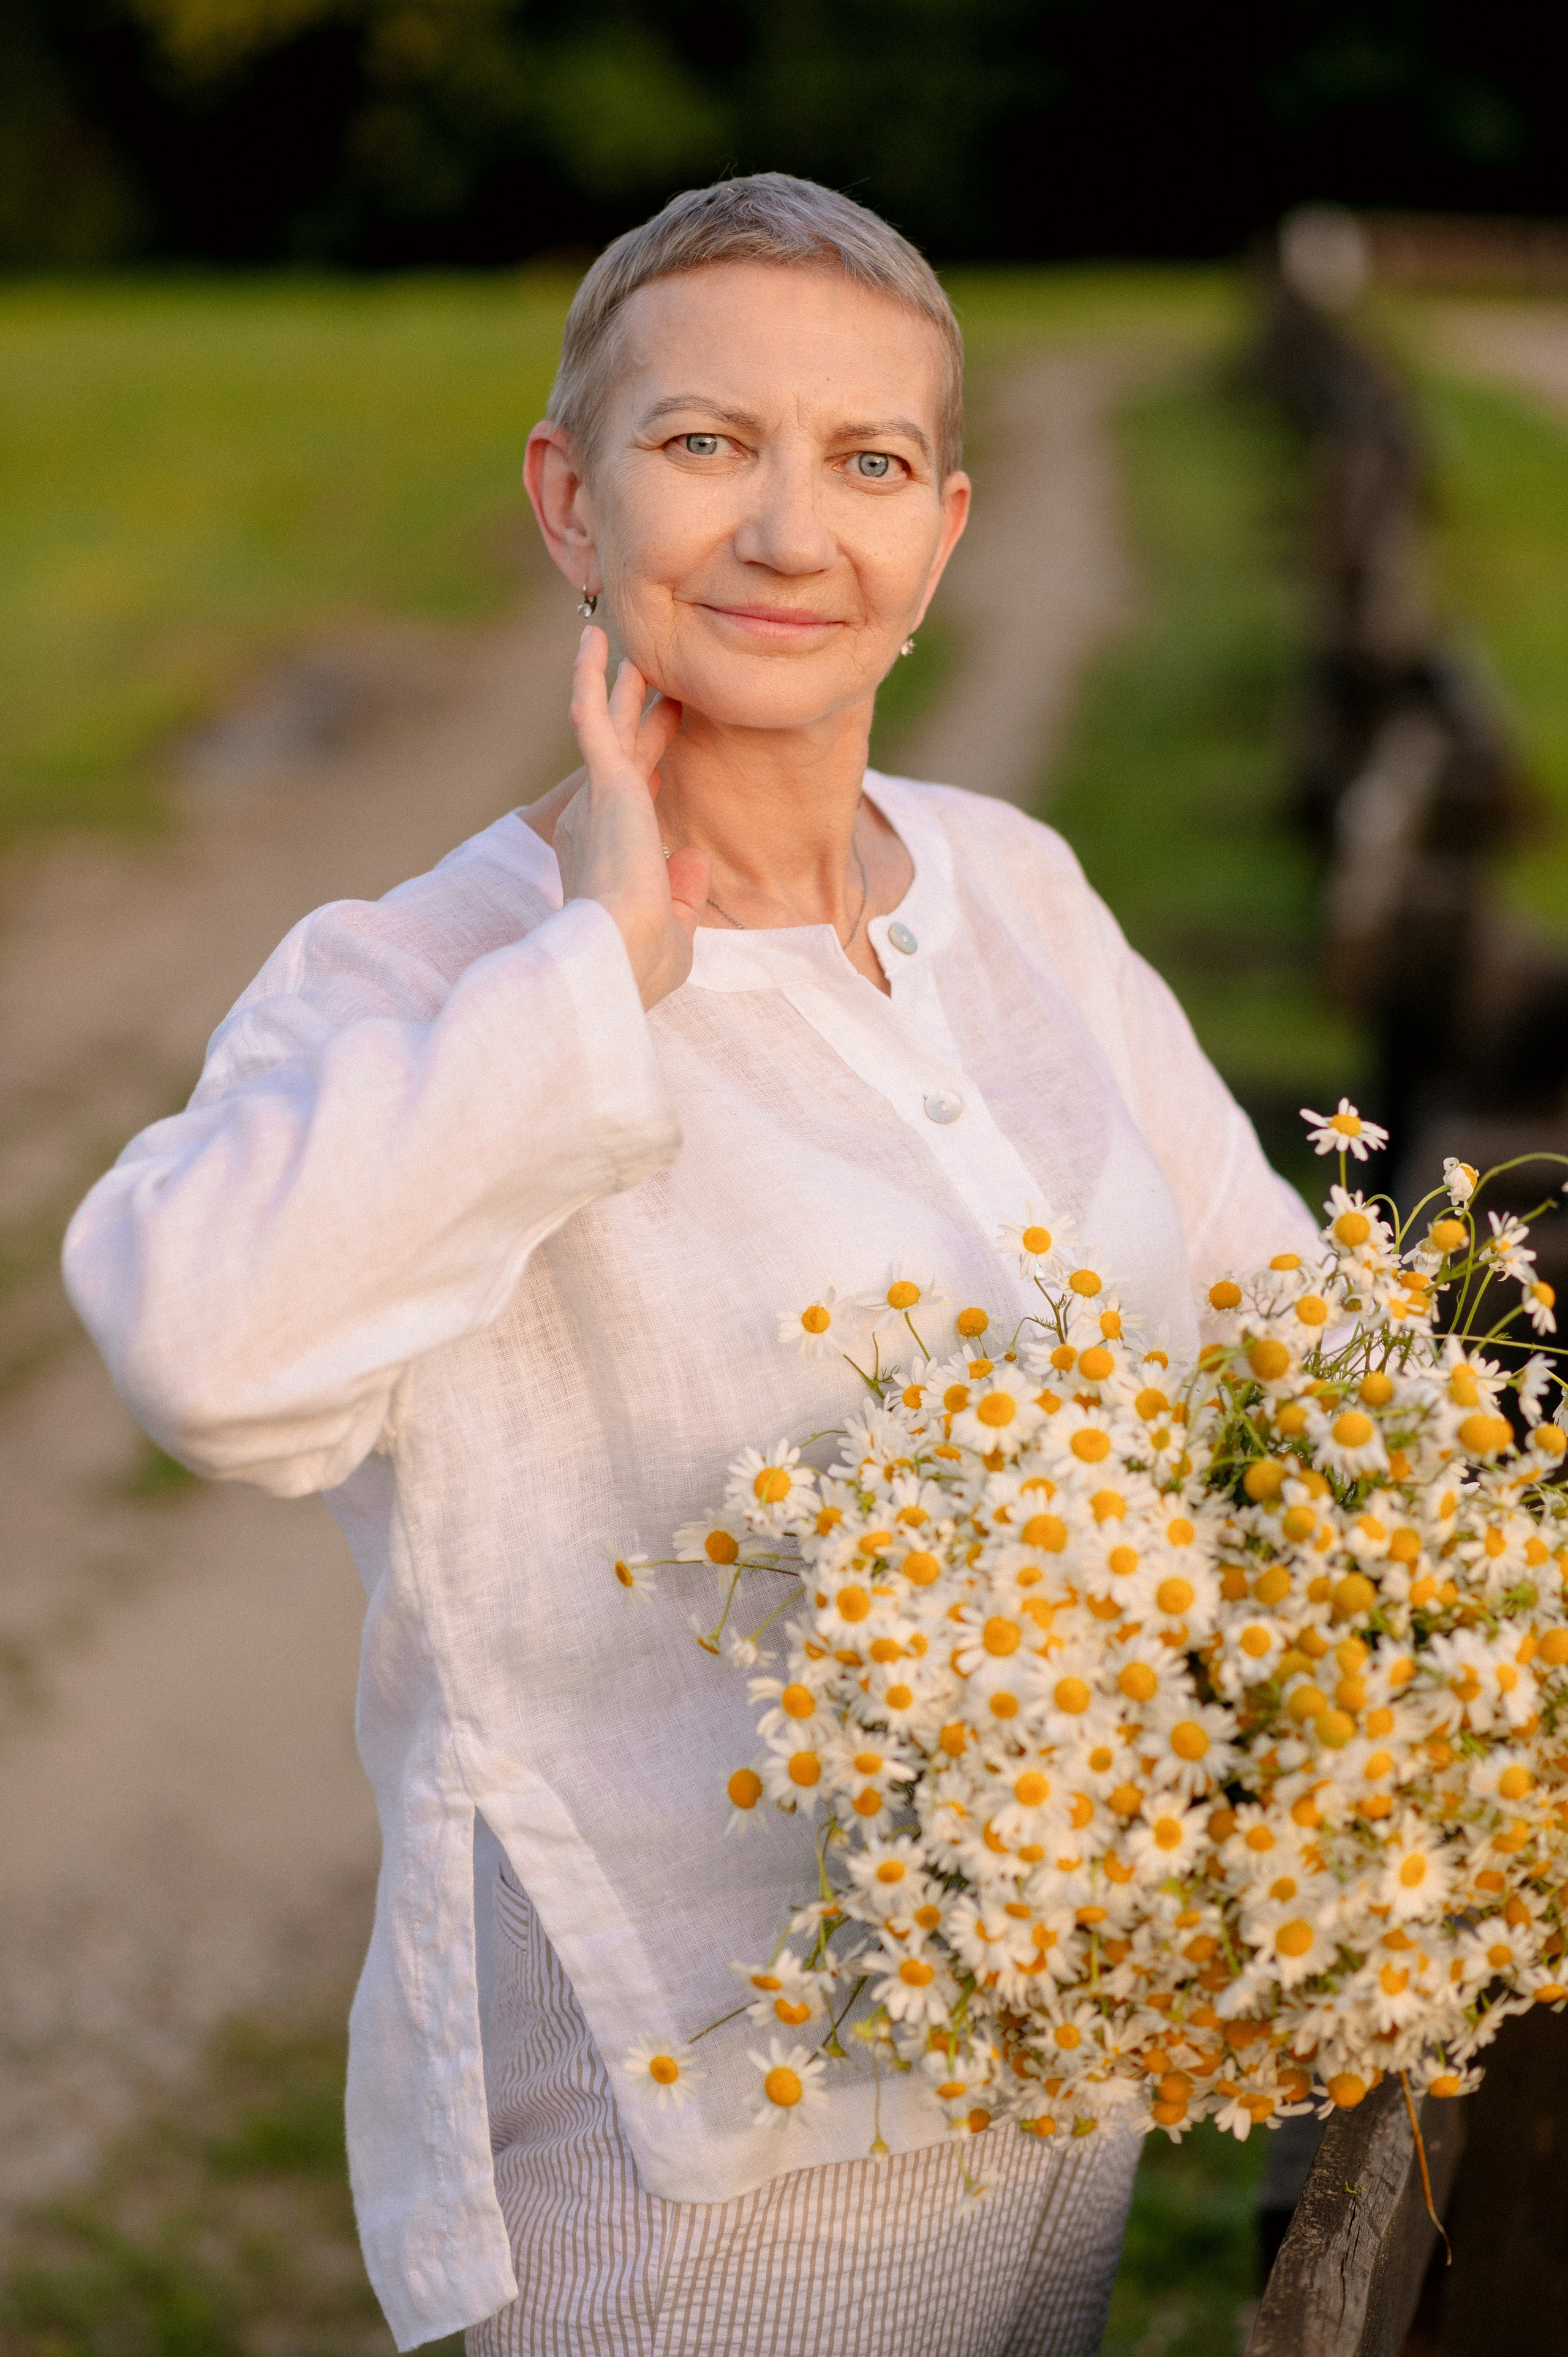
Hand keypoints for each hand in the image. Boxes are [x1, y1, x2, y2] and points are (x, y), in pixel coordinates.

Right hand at [553, 627, 707, 1008]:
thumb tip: (696, 860)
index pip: (629, 805)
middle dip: (638, 720)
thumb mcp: (674, 927)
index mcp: (604, 858)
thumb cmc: (641, 961)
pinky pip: (591, 715)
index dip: (646, 774)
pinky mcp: (604, 781)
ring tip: (626, 649)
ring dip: (616, 689)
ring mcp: (596, 798)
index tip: (660, 755)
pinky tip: (594, 643)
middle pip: (621, 756)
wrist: (617, 956)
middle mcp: (592, 822)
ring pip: (608, 727)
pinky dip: (591, 678)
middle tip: (653, 683)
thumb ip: (684, 893)